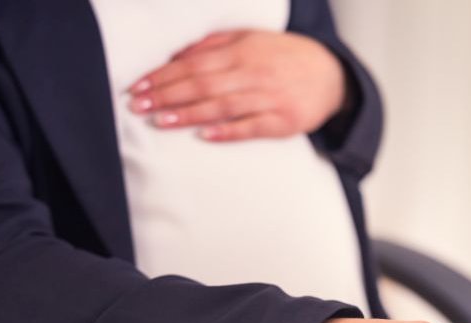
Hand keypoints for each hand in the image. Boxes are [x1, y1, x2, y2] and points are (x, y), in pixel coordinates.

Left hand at [127, 30, 346, 141]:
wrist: (332, 76)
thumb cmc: (284, 57)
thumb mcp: (251, 39)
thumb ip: (214, 45)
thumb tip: (177, 55)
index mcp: (243, 51)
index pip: (194, 64)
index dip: (164, 76)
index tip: (139, 85)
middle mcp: (253, 73)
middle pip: (202, 85)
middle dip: (167, 95)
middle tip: (138, 105)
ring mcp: (268, 99)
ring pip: (222, 106)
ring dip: (188, 114)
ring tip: (159, 121)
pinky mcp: (282, 122)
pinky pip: (250, 128)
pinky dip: (227, 132)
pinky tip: (204, 136)